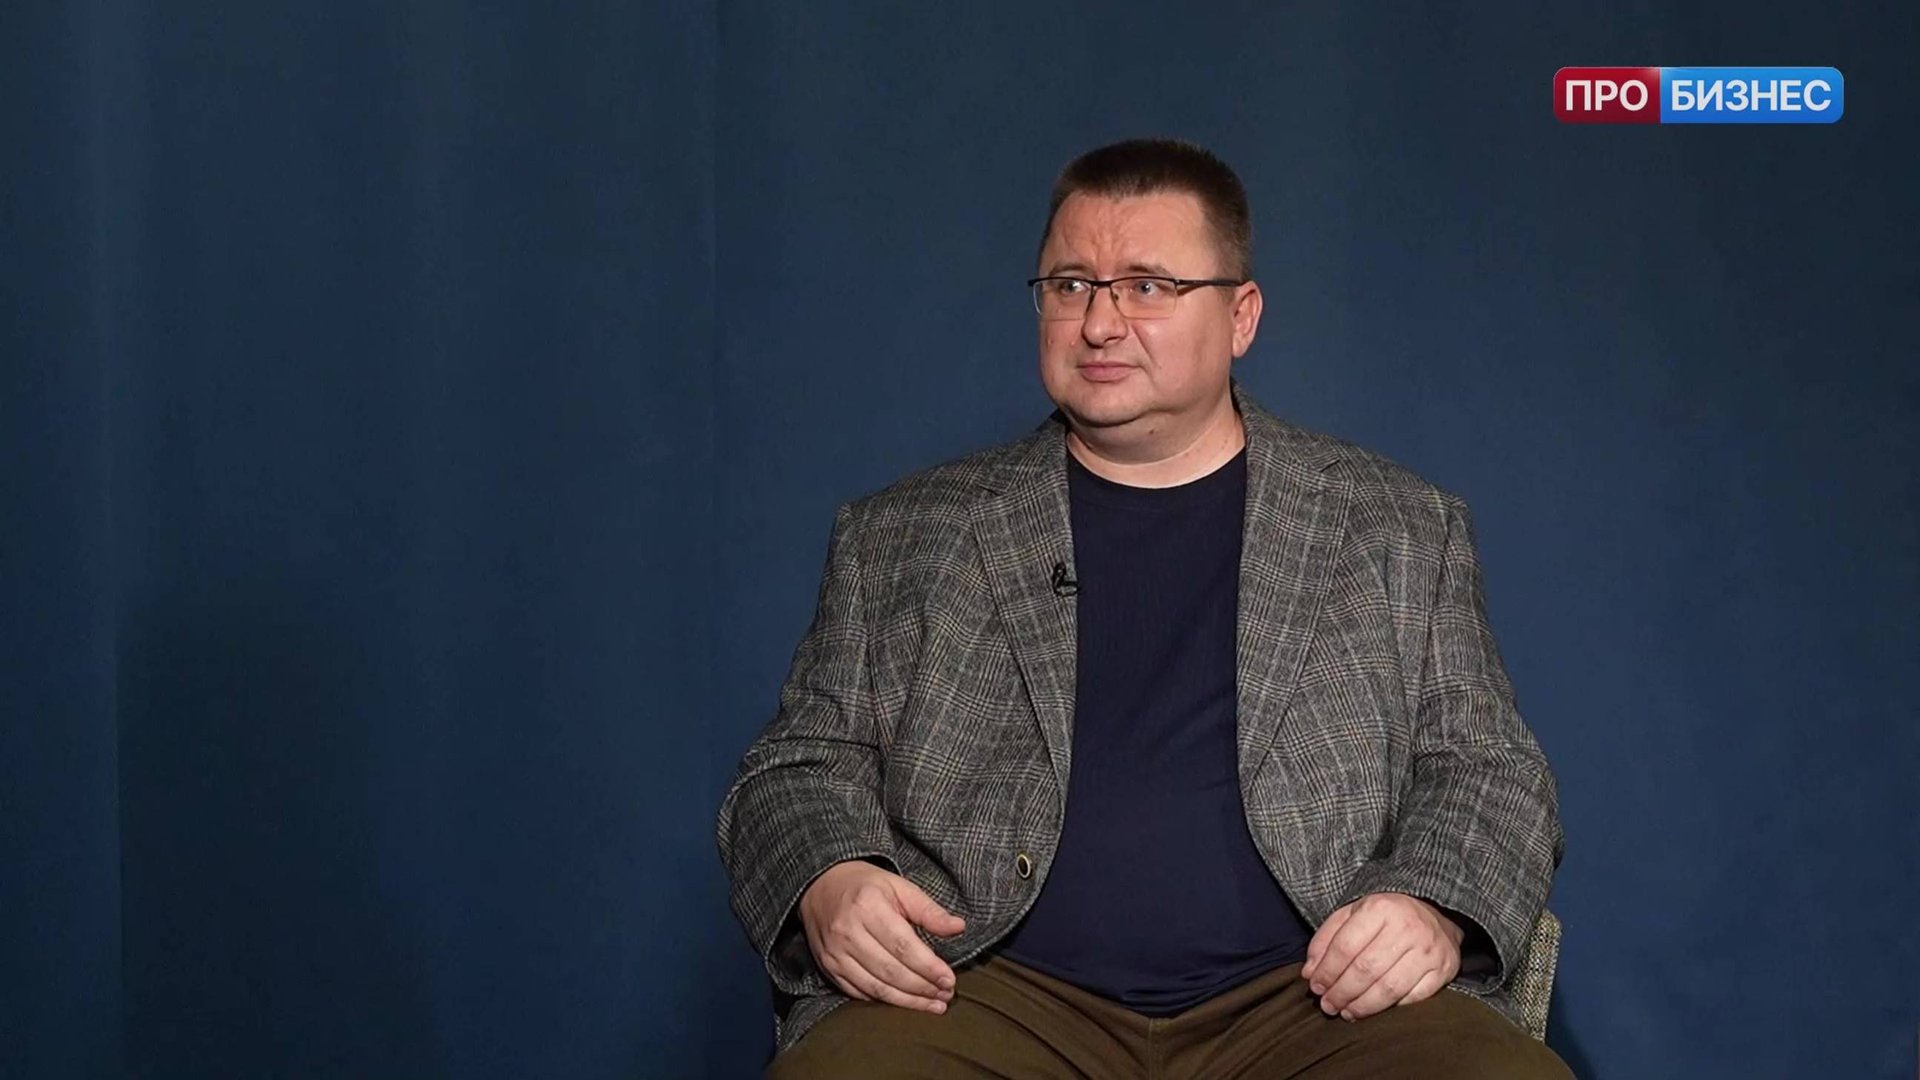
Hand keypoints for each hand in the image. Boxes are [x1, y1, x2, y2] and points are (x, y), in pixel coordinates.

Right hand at [798, 860, 967, 1013]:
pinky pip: (859, 993)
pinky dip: (884, 1000)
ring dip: (907, 1001)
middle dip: (922, 988)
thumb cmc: (866, 886)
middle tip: (945, 996)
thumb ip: (929, 910)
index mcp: (868, 906)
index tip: (950, 980)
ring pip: (876, 988)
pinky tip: (904, 1002)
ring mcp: (835, 953)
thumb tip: (958, 927)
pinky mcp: (828, 967)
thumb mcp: (899, 887)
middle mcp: (848, 932)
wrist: (820, 885)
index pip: (903, 946)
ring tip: (932, 1005)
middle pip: (891, 971)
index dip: (929, 967)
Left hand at [1302, 892, 1463, 1021]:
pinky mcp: (1443, 969)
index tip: (1315, 987)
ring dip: (1362, 1006)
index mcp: (1380, 908)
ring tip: (1346, 1012)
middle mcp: (1407, 927)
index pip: (1345, 947)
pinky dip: (1391, 1008)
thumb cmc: (1385, 916)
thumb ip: (1326, 939)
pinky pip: (1413, 997)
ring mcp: (1428, 950)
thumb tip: (1309, 973)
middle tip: (1328, 1005)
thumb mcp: (1352, 913)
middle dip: (1341, 993)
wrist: (1434, 911)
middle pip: (1366, 970)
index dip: (1327, 972)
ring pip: (1389, 988)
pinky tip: (1374, 1010)